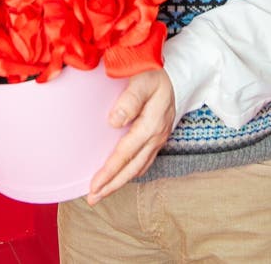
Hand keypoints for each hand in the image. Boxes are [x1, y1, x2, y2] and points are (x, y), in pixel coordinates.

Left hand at [87, 68, 174, 205]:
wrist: (177, 73)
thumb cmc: (156, 74)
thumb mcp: (143, 80)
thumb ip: (129, 99)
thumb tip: (114, 122)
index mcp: (151, 124)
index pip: (125, 153)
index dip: (109, 172)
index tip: (94, 185)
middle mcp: (156, 136)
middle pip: (132, 167)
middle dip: (112, 185)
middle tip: (93, 198)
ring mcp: (159, 138)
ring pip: (139, 167)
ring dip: (120, 181)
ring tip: (102, 192)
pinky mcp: (158, 137)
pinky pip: (144, 161)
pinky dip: (131, 172)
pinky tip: (121, 175)